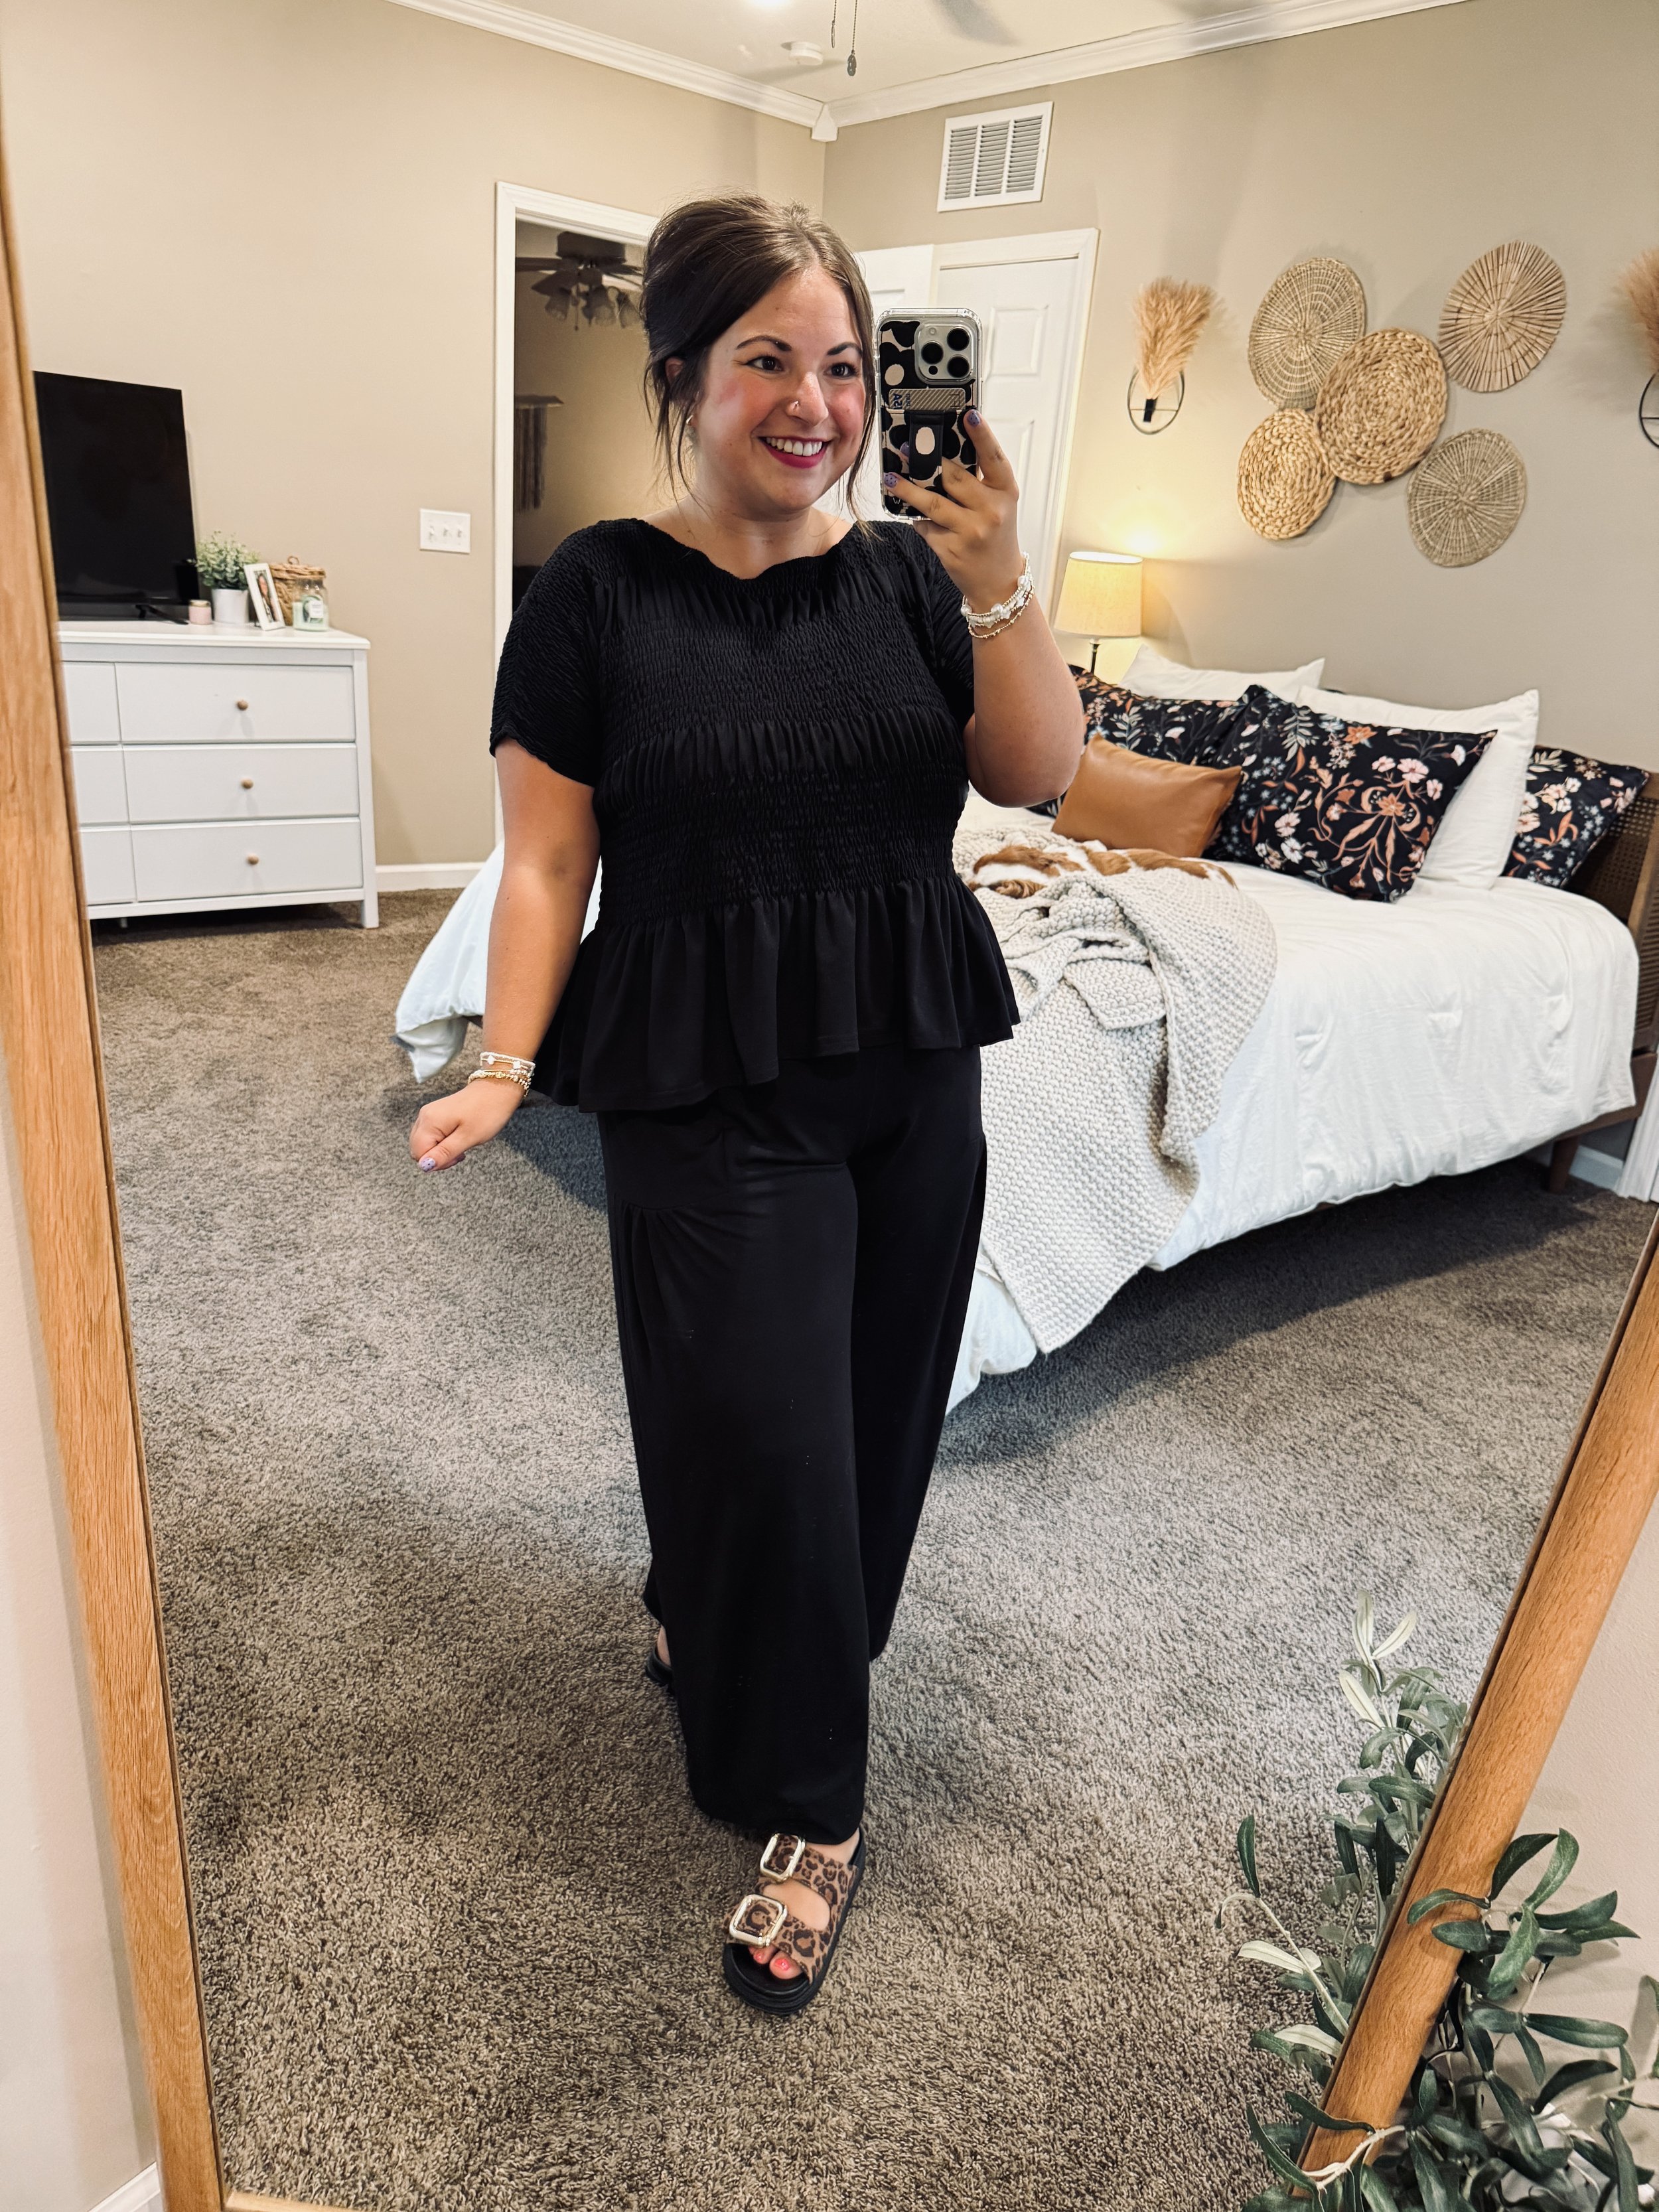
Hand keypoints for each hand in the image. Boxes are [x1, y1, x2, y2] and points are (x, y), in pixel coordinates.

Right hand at [409, 1076, 522, 1171]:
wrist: (497, 1089)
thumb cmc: (486, 1112)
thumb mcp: (467, 1138)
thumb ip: (444, 1153)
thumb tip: (424, 1166)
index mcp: (429, 1122)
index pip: (419, 1154)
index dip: (438, 1162)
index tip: (458, 1155)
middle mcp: (424, 1116)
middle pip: (418, 1149)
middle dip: (438, 1156)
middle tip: (460, 1151)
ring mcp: (429, 1114)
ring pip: (425, 1143)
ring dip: (441, 1149)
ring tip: (461, 1143)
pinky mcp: (436, 1114)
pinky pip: (431, 1135)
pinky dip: (443, 1141)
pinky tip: (458, 1137)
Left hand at [883, 409, 1022, 613]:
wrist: (998, 583)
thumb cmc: (996, 535)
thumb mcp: (997, 505)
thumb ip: (978, 480)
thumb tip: (941, 452)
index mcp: (1005, 493)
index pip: (994, 458)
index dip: (982, 435)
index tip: (968, 414)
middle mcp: (991, 511)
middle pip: (954, 477)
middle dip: (928, 460)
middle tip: (908, 446)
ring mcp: (970, 532)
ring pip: (932, 502)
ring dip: (907, 488)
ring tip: (890, 477)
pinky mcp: (951, 549)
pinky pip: (926, 526)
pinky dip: (917, 519)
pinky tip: (912, 514)